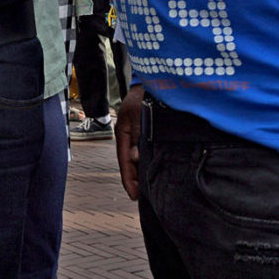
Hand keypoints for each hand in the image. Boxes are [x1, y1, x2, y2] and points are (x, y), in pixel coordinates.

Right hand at [114, 85, 144, 201]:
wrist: (155, 81)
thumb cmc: (145, 96)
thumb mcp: (139, 116)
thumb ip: (137, 137)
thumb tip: (135, 158)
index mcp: (123, 133)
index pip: (124, 161)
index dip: (129, 180)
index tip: (134, 196)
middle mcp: (129, 136)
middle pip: (130, 163)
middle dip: (136, 179)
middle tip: (143, 197)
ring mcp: (137, 134)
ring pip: (138, 158)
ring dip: (143, 171)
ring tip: (150, 188)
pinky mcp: (146, 131)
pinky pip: (146, 151)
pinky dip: (149, 161)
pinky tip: (156, 168)